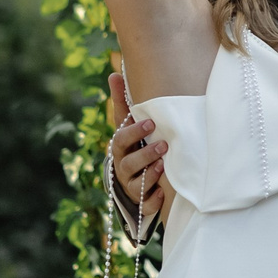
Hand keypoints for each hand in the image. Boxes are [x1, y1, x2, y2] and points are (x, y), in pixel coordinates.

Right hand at [106, 74, 171, 221]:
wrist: (131, 178)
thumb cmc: (133, 145)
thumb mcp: (127, 125)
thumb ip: (122, 102)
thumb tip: (114, 73)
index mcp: (121, 147)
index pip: (122, 138)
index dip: (134, 131)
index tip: (150, 122)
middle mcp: (123, 167)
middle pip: (129, 162)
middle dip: (145, 153)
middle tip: (163, 144)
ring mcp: (131, 186)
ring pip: (137, 183)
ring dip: (150, 174)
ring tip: (162, 166)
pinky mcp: (141, 201)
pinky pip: (146, 204)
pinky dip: (153, 200)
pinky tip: (162, 193)